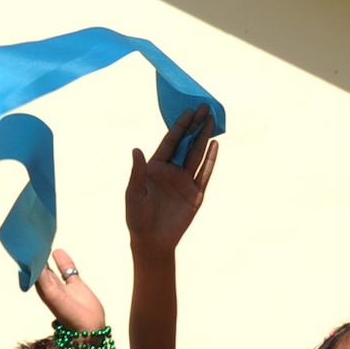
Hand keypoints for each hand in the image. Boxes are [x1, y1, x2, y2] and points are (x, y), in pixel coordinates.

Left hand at [32, 249, 106, 331]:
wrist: (89, 328)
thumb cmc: (68, 314)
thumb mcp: (53, 294)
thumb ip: (45, 277)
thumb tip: (37, 260)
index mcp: (41, 288)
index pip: (31, 268)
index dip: (28, 257)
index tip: (26, 242)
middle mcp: (49, 287)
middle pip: (39, 266)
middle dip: (35, 254)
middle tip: (32, 237)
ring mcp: (62, 286)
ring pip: (52, 267)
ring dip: (47, 256)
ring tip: (43, 242)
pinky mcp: (75, 286)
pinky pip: (67, 270)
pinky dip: (63, 261)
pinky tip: (59, 252)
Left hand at [126, 106, 218, 255]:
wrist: (152, 241)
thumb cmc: (138, 217)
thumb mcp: (134, 193)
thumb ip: (138, 172)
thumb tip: (136, 150)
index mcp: (155, 167)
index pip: (170, 142)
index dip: (179, 126)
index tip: (188, 111)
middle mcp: (172, 171)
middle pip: (186, 144)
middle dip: (195, 126)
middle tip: (205, 108)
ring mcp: (184, 182)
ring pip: (197, 155)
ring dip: (204, 138)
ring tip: (212, 121)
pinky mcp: (195, 194)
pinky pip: (204, 173)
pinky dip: (210, 160)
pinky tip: (215, 145)